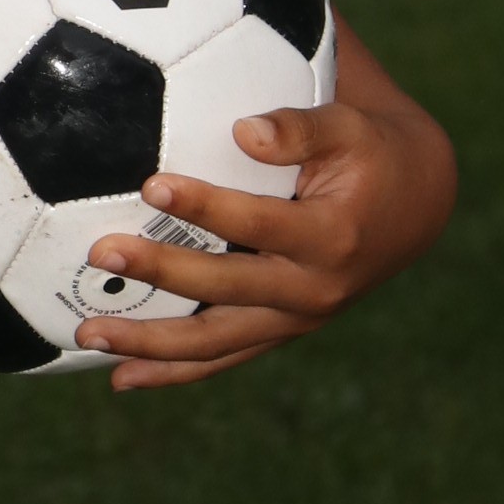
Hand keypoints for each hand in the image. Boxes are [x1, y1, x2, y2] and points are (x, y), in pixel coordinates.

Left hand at [77, 11, 453, 390]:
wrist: (414, 206)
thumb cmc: (370, 153)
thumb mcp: (349, 128)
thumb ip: (300, 127)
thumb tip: (245, 128)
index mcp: (331, 237)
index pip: (259, 224)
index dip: (206, 206)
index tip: (153, 185)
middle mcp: (313, 290)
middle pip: (226, 288)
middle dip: (161, 273)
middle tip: (100, 252)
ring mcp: (296, 319)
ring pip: (216, 342)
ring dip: (150, 343)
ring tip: (90, 335)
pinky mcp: (281, 331)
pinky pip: (223, 358)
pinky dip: (174, 370)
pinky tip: (122, 376)